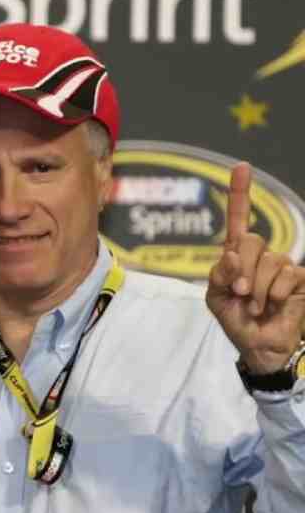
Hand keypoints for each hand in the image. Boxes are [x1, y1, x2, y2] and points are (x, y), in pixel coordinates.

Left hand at [206, 162, 304, 373]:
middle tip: (238, 293)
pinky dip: (274, 293)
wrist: (258, 345)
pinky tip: (271, 305)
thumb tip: (230, 255)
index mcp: (236, 257)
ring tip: (254, 306)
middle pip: (250, 240)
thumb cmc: (236, 321)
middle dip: (241, 269)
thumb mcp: (216, 299)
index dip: (239, 193)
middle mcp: (261, 256)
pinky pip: (286, 275)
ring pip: (269, 260)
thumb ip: (218, 275)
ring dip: (256, 288)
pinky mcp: (300, 278)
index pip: (238, 220)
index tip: (241, 167)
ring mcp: (282, 265)